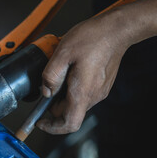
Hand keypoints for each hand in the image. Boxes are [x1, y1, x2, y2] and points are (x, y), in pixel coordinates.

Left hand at [36, 10, 129, 133]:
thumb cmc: (93, 38)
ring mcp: (99, 91)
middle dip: (53, 105)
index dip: (52, 127)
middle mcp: (93, 96)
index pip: (69, 124)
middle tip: (47, 87)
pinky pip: (82, 94)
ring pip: (75, 103)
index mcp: (82, 92)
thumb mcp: (63, 53)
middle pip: (69, 113)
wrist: (116, 29)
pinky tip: (69, 72)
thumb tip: (46, 92)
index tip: (41, 122)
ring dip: (62, 96)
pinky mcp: (101, 86)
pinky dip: (71, 89)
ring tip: (60, 74)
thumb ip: (51, 75)